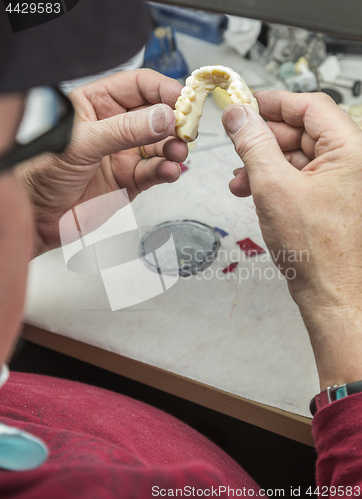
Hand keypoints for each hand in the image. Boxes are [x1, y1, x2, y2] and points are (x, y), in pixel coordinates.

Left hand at [16, 69, 187, 255]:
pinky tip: (170, 170)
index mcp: (97, 104)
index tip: (182, 98)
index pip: (138, 85)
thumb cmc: (43, 172)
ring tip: (178, 152)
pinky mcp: (131, 180)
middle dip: (175, 120)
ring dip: (174, 147)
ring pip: (161, 145)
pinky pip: (156, 172)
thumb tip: (162, 118)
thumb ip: (124, 130)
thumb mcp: (81, 143)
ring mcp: (125, 154)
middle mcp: (115, 127)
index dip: (162, 89)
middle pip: (156, 115)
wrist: (38, 216)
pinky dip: (167, 171)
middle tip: (187, 128)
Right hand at [222, 91, 361, 388]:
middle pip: (303, 131)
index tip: (245, 104)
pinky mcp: (332, 201)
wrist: (334, 297)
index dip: (274, 102)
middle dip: (264, 139)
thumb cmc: (316, 251)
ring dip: (265, 163)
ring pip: (299, 157)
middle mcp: (354, 163)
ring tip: (238, 179)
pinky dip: (275, 181)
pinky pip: (301, 179)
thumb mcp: (273, 188)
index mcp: (352, 150)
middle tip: (234, 142)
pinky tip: (252, 192)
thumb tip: (238, 115)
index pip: (310, 107)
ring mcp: (344, 183)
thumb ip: (254, 144)